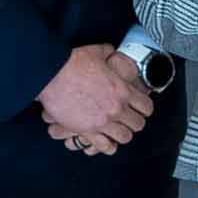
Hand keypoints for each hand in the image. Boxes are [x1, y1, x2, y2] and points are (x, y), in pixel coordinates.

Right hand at [38, 43, 152, 150]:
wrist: (51, 75)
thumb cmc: (72, 63)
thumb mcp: (97, 51)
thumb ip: (109, 53)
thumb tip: (111, 51)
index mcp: (122, 90)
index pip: (146, 107)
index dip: (144, 108)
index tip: (140, 108)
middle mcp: (116, 108)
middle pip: (138, 124)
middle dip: (134, 122)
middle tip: (128, 119)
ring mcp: (102, 122)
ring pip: (124, 138)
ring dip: (122, 134)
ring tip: (117, 130)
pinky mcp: (86, 130)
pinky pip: (105, 146)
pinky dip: (107, 146)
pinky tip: (106, 141)